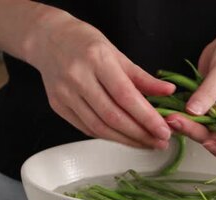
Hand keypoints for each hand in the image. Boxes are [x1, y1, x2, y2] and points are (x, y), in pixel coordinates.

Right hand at [26, 13, 174, 148]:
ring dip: (126, 140)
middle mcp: (79, 78)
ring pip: (99, 127)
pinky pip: (86, 128)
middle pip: (113, 116)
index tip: (163, 130)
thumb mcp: (116, 53)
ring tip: (146, 143)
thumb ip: (141, 77)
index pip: (126, 96)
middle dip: (140, 134)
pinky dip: (107, 135)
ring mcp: (65, 94)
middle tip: (160, 142)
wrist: (47, 39)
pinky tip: (123, 137)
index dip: (147, 117)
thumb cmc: (84, 43)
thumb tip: (168, 92)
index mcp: (97, 60)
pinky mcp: (57, 106)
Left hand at [164, 23, 215, 159]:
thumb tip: (193, 111)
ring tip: (169, 117)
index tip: (208, 141)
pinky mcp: (207, 107)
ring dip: (186, 126)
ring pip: (202, 131)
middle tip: (176, 121)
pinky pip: (195, 119)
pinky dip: (183, 117)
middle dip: (196, 133)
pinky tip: (170, 112)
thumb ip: (208, 94)